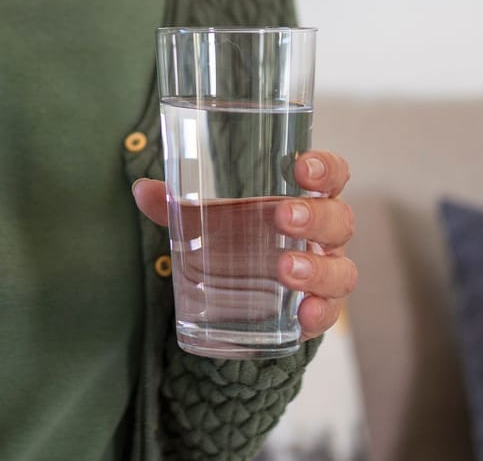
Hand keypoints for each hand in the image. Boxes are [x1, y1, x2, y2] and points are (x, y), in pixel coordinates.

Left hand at [131, 149, 357, 339]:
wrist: (247, 295)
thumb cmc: (238, 238)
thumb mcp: (210, 219)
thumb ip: (178, 204)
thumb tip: (142, 190)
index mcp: (305, 200)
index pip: (332, 176)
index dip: (325, 168)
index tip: (302, 167)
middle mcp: (324, 236)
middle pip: (339, 220)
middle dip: (314, 217)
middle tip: (283, 216)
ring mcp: (325, 275)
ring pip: (340, 270)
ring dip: (316, 269)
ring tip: (286, 271)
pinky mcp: (317, 313)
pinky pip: (329, 315)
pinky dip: (320, 314)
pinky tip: (305, 315)